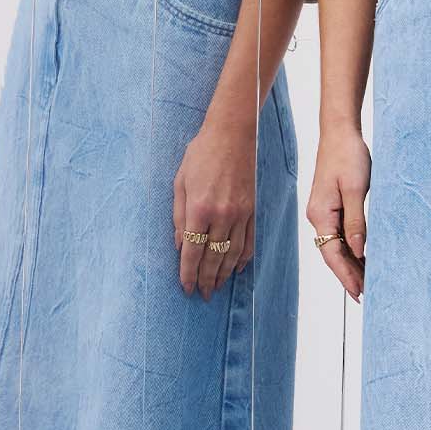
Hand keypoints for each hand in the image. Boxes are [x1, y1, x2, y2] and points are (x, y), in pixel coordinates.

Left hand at [173, 116, 256, 298]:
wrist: (232, 134)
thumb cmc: (201, 154)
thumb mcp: (180, 183)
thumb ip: (178, 216)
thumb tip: (179, 245)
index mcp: (199, 208)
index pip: (192, 251)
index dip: (188, 273)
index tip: (185, 288)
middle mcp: (221, 215)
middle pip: (213, 257)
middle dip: (206, 280)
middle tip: (202, 295)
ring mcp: (240, 214)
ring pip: (232, 254)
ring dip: (223, 274)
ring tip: (216, 288)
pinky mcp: (252, 210)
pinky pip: (248, 241)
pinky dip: (242, 259)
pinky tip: (236, 269)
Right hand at [306, 120, 370, 301]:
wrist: (340, 131)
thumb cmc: (347, 154)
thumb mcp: (355, 189)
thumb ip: (356, 221)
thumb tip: (359, 250)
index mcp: (319, 214)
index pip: (332, 254)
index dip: (346, 275)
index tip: (359, 292)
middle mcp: (318, 216)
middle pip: (332, 254)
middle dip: (348, 275)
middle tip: (366, 295)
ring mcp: (324, 211)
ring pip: (336, 246)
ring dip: (351, 263)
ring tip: (367, 281)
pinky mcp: (332, 205)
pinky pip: (340, 234)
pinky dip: (351, 248)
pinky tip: (363, 256)